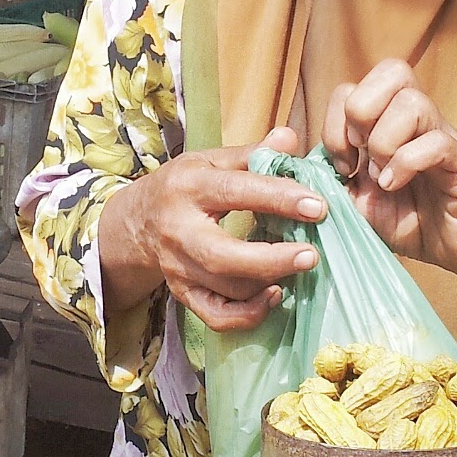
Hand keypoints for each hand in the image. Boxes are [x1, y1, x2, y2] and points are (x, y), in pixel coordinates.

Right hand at [99, 127, 325, 331]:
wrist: (138, 220)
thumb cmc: (185, 186)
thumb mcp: (211, 161)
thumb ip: (252, 153)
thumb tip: (290, 139)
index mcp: (188, 187)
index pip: (234, 192)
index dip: (277, 199)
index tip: (317, 206)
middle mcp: (178, 230)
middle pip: (223, 256)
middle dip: (272, 260)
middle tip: (311, 255)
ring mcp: (178, 267)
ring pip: (226, 287)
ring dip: (268, 281)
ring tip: (299, 265)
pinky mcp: (183, 293)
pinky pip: (217, 316)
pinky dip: (249, 314)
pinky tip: (274, 295)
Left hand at [321, 60, 456, 278]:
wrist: (445, 249)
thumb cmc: (398, 218)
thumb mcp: (349, 196)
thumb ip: (323, 172)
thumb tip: (286, 149)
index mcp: (387, 120)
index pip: (355, 85)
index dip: (336, 120)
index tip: (341, 163)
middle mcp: (417, 119)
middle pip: (393, 70)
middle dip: (361, 113)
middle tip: (359, 156)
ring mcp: (442, 136)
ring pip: (413, 103)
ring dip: (384, 142)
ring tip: (379, 177)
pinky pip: (436, 143)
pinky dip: (405, 164)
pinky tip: (393, 186)